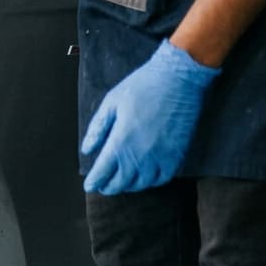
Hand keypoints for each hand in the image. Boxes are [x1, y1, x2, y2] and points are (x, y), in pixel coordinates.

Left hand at [82, 39, 220, 195]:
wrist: (178, 79)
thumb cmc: (142, 87)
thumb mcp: (110, 103)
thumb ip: (97, 129)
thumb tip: (87, 150)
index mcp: (121, 142)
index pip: (103, 172)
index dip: (94, 182)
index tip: (89, 185)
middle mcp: (141, 155)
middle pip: (121, 182)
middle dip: (109, 187)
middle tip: (103, 185)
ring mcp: (161, 156)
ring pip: (142, 184)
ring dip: (129, 186)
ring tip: (121, 182)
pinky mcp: (177, 154)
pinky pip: (163, 178)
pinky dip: (151, 182)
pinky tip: (144, 177)